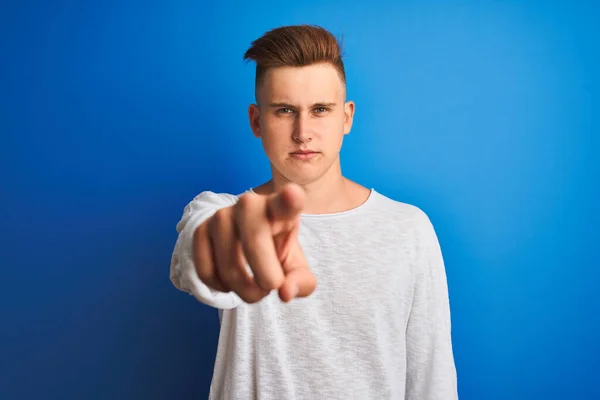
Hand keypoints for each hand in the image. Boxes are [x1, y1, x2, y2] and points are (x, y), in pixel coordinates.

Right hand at [192, 183, 316, 302]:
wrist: (250, 240)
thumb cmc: (277, 250)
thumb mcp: (296, 267)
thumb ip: (300, 282)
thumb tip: (284, 293)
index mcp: (281, 209)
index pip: (286, 202)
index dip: (290, 200)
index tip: (293, 195)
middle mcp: (249, 204)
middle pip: (254, 241)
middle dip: (265, 276)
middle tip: (270, 288)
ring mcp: (221, 215)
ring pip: (228, 265)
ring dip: (244, 290)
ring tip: (255, 289)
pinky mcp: (201, 230)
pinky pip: (205, 271)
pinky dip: (220, 288)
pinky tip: (231, 284)